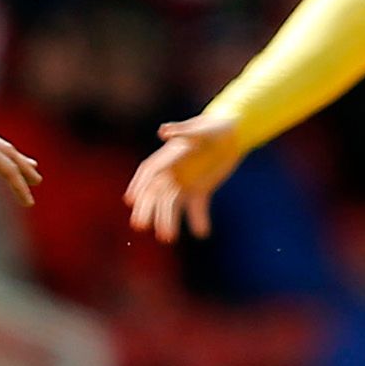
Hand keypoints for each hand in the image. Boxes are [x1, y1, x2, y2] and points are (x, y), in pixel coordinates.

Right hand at [125, 113, 241, 242]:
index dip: (138, 185)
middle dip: (147, 210)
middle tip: (139, 225)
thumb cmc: (214, 127)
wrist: (233, 133)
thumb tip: (163, 131)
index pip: (149, 172)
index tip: (131, 200)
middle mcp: (171, 173)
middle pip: (154, 194)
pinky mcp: (200, 191)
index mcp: (168, 157)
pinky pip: (196, 209)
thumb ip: (183, 131)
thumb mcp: (201, 128)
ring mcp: (184, 184)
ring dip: (168, 221)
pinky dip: (198, 220)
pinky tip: (202, 233)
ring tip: (168, 238)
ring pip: (171, 205)